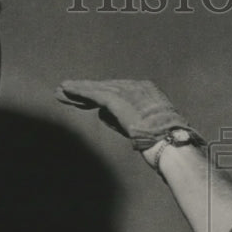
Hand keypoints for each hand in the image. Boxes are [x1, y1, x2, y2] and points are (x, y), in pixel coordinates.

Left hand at [56, 79, 186, 145]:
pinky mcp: (118, 100)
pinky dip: (79, 92)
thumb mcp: (144, 126)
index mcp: (148, 91)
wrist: (170, 144)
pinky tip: (66, 90)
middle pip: (107, 87)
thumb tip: (102, 112)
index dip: (100, 94)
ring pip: (98, 89)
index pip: (120, 91)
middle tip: (66, 91)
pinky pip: (94, 94)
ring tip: (60, 92)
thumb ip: (122, 118)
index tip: (86, 99)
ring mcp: (129, 92)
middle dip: (86, 91)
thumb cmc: (164, 143)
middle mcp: (138, 87)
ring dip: (78, 91)